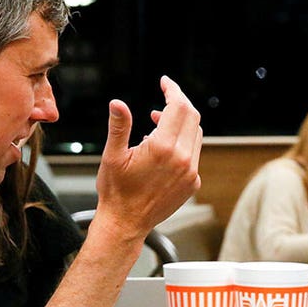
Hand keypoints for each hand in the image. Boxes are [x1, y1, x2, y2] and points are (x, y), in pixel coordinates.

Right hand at [93, 76, 202, 240]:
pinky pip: (194, 154)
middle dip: (178, 103)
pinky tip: (163, 148)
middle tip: (163, 98)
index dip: (173, 90)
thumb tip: (117, 103)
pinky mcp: (192, 183)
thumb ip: (119, 126)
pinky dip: (182, 143)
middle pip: (191, 117)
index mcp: (162, 148)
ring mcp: (191, 173)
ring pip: (195, 135)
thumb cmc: (116, 192)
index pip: (178, 107)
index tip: (165, 82)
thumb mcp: (112, 156)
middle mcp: (182, 159)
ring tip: (156, 123)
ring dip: (180, 123)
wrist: (126, 223)